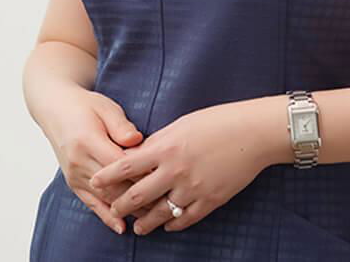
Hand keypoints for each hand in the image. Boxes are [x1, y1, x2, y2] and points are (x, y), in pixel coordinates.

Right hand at [37, 86, 151, 233]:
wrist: (55, 110)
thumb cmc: (85, 106)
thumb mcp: (105, 108)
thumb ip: (121, 126)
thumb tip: (137, 140)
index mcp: (88, 141)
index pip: (120, 164)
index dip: (142, 172)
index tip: (164, 176)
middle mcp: (78, 161)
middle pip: (114, 185)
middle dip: (140, 195)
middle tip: (166, 202)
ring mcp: (74, 175)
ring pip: (105, 197)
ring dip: (128, 208)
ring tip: (152, 217)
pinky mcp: (72, 183)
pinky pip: (91, 203)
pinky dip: (106, 216)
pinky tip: (121, 226)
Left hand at [89, 101, 272, 234]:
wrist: (254, 134)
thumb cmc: (219, 121)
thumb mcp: (182, 125)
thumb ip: (159, 143)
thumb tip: (139, 156)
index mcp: (165, 148)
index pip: (125, 167)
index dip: (107, 177)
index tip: (95, 182)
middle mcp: (175, 171)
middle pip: (138, 196)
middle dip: (122, 205)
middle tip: (114, 209)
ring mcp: (193, 189)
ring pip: (160, 214)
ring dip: (145, 223)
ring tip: (138, 228)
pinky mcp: (210, 200)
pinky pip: (185, 219)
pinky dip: (173, 224)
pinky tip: (167, 225)